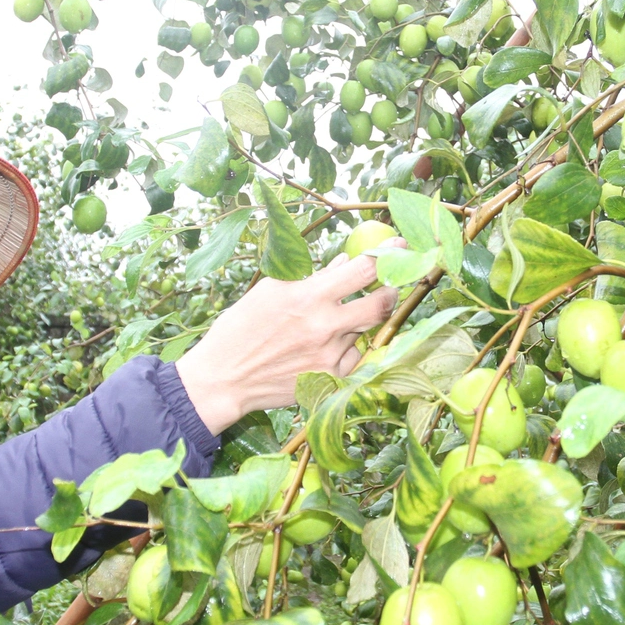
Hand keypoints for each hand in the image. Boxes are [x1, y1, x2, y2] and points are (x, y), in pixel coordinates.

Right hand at [175, 250, 400, 433]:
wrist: (224, 379)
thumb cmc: (240, 328)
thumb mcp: (271, 292)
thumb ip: (313, 277)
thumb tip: (345, 263)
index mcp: (308, 297)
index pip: (363, 269)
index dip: (388, 254)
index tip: (401, 244)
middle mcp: (325, 326)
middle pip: (380, 304)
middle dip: (389, 291)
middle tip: (388, 285)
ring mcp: (330, 356)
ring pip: (365, 331)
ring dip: (359, 321)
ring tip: (332, 320)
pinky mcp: (330, 379)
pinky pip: (354, 357)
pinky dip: (347, 347)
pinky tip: (325, 347)